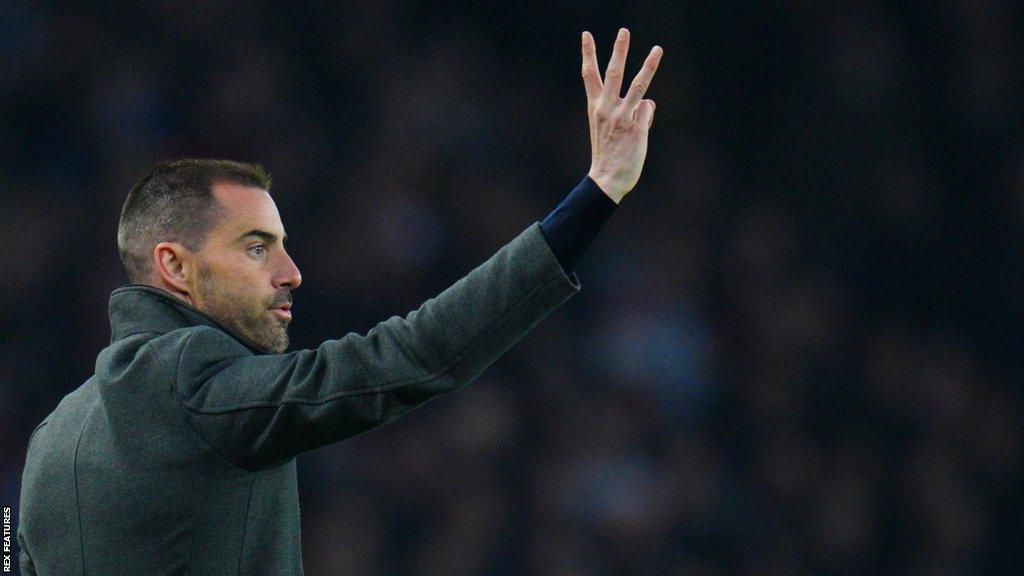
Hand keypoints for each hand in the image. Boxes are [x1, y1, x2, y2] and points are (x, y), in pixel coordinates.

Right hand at [581, 28, 662, 202]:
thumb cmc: (608, 154)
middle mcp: (606, 109)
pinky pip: (648, 110)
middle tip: (624, 31)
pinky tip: (640, 131)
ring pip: (638, 86)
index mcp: (595, 107)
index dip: (588, 53)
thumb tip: (649, 102)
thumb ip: (627, 110)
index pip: (589, 75)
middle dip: (619, 51)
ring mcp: (622, 117)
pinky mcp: (637, 127)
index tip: (586, 35)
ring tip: (658, 49)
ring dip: (648, 66)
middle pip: (614, 73)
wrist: (606, 179)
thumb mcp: (608, 128)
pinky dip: (647, 117)